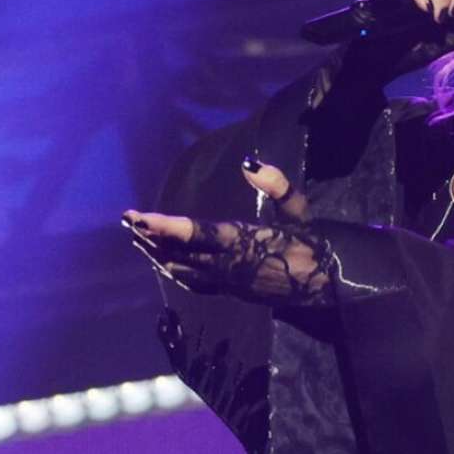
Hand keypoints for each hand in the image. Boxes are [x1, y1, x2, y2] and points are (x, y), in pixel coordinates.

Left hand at [122, 158, 332, 305]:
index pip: (195, 234)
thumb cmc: (313, 244)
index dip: (164, 226)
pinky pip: (192, 282)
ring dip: (156, 253)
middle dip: (150, 236)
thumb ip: (276, 185)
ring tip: (136, 237)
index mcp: (243, 243)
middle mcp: (227, 266)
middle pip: (178, 253)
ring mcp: (226, 282)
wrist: (326, 284)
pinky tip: (163, 263)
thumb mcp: (298, 210)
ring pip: (180, 269)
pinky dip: (172, 270)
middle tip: (127, 219)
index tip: (139, 216)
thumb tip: (250, 162)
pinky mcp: (229, 290)